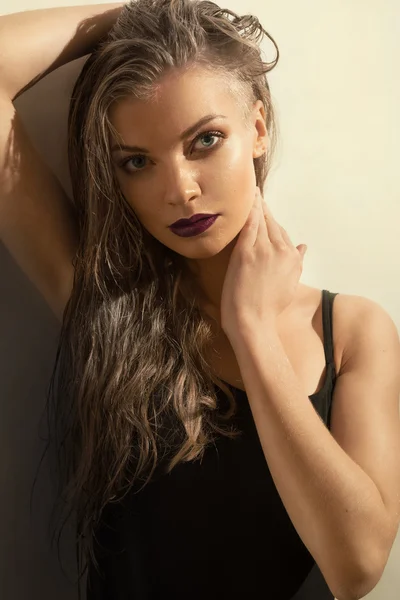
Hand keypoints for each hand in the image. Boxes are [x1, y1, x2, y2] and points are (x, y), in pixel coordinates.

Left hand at [220, 187, 306, 343]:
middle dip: (266, 210)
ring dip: (257, 206)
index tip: (268, 213)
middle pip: (273, 225)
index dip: (274, 223)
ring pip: (262, 222)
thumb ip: (297, 263)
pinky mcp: (246, 252)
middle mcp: (281, 251)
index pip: (283, 234)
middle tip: (258, 195)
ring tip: (253, 194)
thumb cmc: (268, 309)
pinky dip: (251, 212)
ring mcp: (263, 250)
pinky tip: (249, 202)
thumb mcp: (290, 284)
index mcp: (293, 259)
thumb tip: (303, 247)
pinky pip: (250, 226)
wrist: (253, 321)